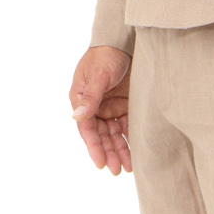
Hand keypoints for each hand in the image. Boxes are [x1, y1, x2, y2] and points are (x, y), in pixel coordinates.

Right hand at [69, 46, 132, 173]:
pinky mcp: (125, 104)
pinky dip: (131, 137)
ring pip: (114, 133)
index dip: (94, 147)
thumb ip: (90, 98)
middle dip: (109, 153)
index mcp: (82, 100)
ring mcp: (110, 106)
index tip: (101, 164)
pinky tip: (138, 150)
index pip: (87, 129)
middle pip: (102, 135)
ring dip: (120, 149)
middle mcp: (95, 106)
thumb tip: (76, 117)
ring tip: (129, 166)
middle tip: (117, 171)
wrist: (123, 41)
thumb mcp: (97, 76)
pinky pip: (127, 125)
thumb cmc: (104, 56)